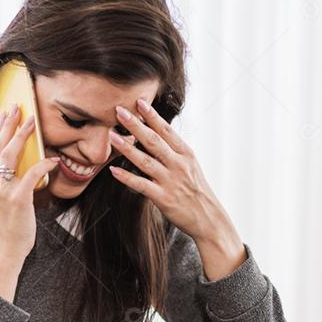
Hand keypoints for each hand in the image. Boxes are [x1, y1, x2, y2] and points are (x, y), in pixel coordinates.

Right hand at [0, 103, 59, 262]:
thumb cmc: (4, 227)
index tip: (6, 115)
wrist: (4, 250)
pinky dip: (43, 164)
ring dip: (22, 135)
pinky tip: (52, 159)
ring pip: (11, 154)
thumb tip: (12, 167)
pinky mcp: (17, 198)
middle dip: (9, 124)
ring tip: (32, 121)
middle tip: (18, 107)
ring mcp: (2, 190)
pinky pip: (32, 173)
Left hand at [108, 98, 236, 245]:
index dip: (152, 116)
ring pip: (145, 161)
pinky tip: (113, 171)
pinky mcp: (163, 198)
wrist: (209, 218)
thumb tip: (158, 133)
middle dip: (135, 125)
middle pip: (154, 141)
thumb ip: (174, 151)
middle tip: (120, 111)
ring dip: (127, 148)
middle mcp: (178, 165)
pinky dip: (127, 178)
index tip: (139, 102)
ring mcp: (170, 181)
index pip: (167, 130)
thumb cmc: (197, 191)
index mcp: (186, 154)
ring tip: (112, 136)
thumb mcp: (191, 166)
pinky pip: (141, 185)